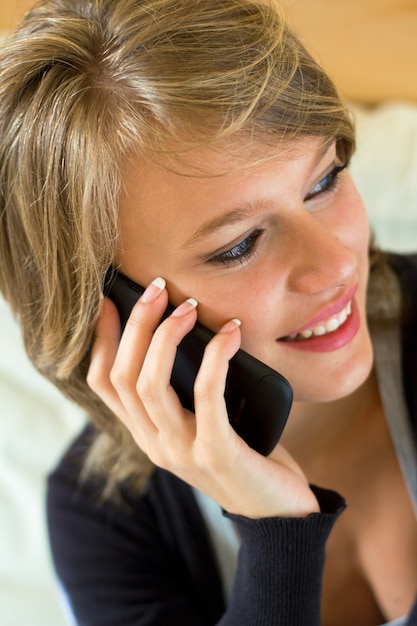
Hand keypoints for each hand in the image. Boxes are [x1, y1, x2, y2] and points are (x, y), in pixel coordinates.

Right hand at [87, 278, 318, 518]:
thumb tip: (184, 330)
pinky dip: (215, 357)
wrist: (277, 509)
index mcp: (146, 433)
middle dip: (136, 325)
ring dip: (166, 336)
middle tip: (158, 289)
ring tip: (188, 307)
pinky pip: (206, 394)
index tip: (109, 300)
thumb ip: (185, 392)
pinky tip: (230, 334)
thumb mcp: (203, 421)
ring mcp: (181, 451)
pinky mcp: (216, 453)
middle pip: (123, 376)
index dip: (101, 339)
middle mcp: (154, 443)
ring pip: (150, 384)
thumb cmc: (244, 452)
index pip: (103, 383)